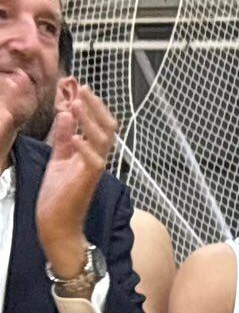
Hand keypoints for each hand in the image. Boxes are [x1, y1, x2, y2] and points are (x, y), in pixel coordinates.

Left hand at [36, 80, 118, 277]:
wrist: (57, 225)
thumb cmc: (58, 197)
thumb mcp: (58, 159)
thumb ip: (64, 138)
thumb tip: (65, 116)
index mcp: (90, 153)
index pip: (98, 124)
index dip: (92, 105)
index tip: (81, 87)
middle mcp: (97, 159)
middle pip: (107, 128)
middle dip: (95, 107)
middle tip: (83, 88)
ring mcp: (94, 170)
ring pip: (103, 140)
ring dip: (89, 121)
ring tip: (76, 104)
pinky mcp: (87, 180)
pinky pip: (94, 161)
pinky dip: (85, 147)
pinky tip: (75, 135)